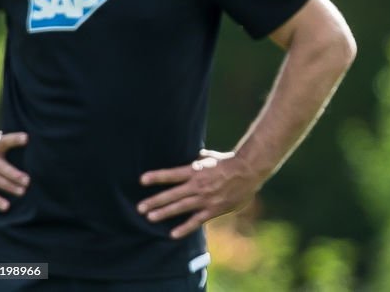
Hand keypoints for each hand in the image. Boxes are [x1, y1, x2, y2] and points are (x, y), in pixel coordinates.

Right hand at [0, 131, 28, 211]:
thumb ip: (11, 140)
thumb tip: (35, 137)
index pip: (5, 141)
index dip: (15, 139)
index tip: (26, 138)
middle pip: (0, 167)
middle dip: (13, 174)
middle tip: (27, 181)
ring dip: (9, 187)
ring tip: (22, 192)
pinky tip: (6, 207)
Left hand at [138, 149, 261, 238]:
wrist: (250, 171)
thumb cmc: (231, 162)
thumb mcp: (213, 157)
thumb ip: (201, 158)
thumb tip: (195, 154)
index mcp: (197, 170)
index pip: (172, 174)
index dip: (157, 177)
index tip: (142, 180)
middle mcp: (198, 185)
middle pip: (172, 194)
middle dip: (155, 201)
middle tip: (140, 208)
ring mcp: (206, 198)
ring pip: (181, 207)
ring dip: (164, 213)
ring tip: (150, 218)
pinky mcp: (214, 209)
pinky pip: (197, 220)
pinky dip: (185, 227)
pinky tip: (173, 234)